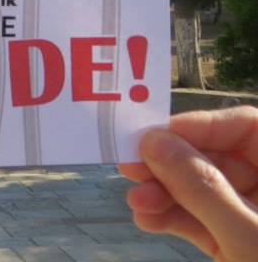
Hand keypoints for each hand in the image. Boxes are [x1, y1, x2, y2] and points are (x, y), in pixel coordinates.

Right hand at [119, 106, 257, 260]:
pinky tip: (147, 220)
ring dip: (166, 195)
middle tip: (130, 168)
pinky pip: (207, 223)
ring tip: (136, 203)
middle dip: (174, 166)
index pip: (250, 128)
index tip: (157, 136)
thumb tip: (155, 142)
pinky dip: (175, 220)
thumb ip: (203, 188)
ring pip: (208, 193)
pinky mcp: (245, 249)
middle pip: (222, 159)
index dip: (203, 126)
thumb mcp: (250, 238)